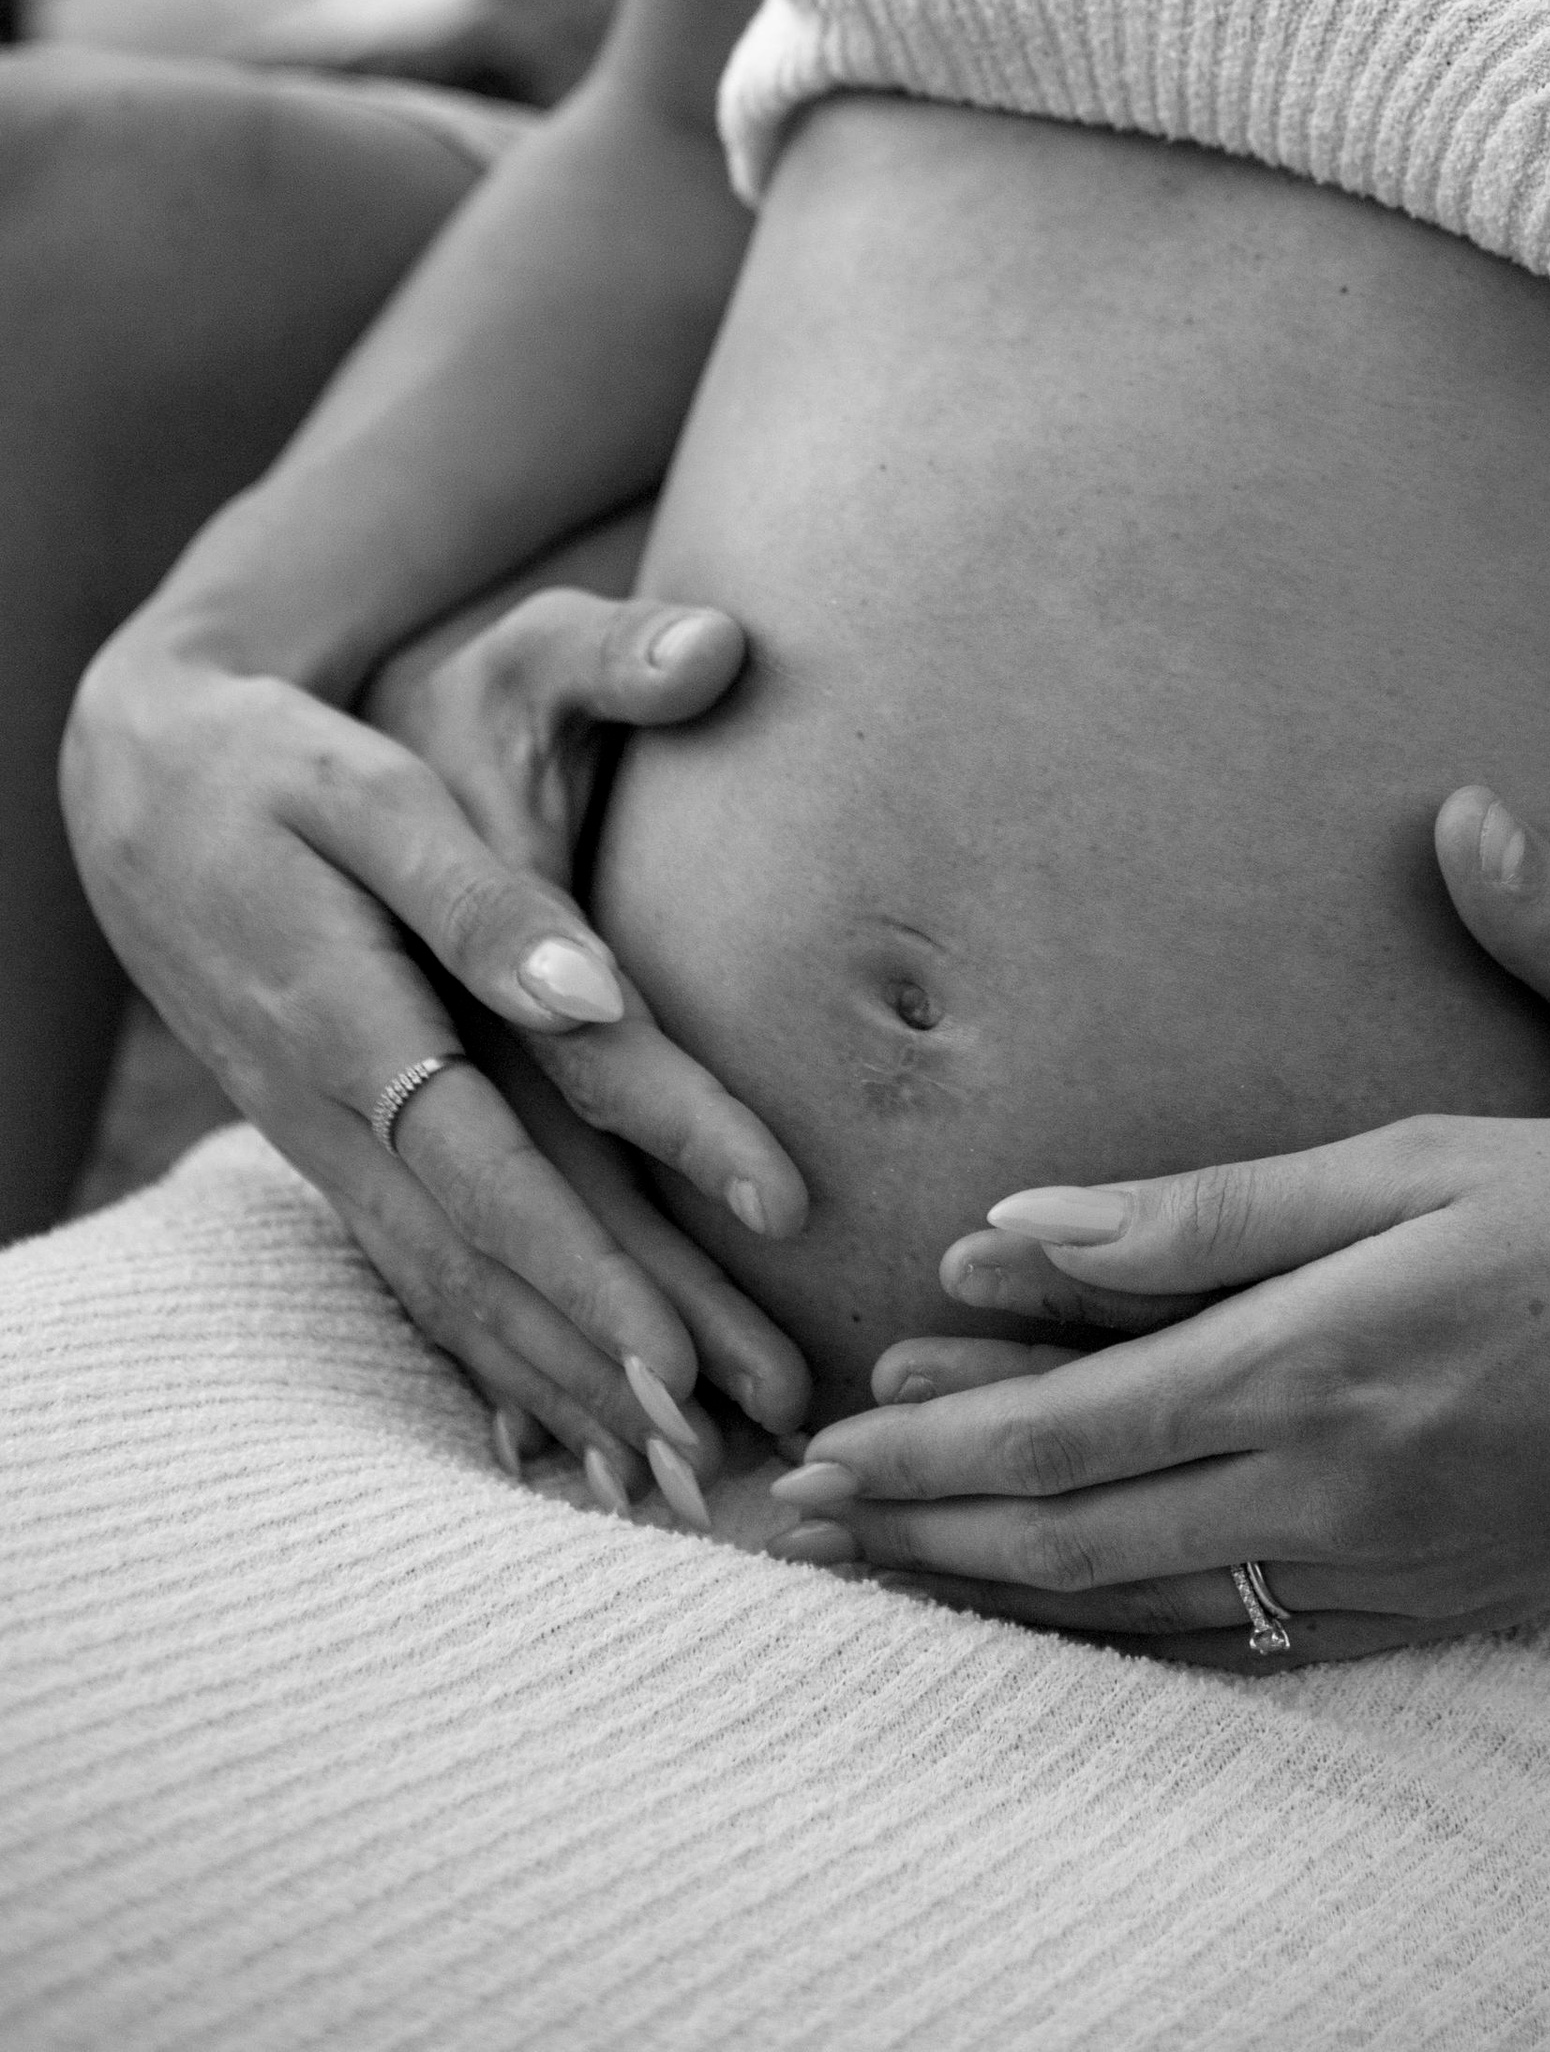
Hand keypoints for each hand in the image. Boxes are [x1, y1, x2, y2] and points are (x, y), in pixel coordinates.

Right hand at [64, 590, 812, 1490]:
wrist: (139, 785)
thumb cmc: (278, 771)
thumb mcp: (374, 796)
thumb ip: (486, 899)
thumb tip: (598, 996)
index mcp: (348, 1024)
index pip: (482, 1180)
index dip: (578, 1276)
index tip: (670, 1364)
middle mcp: (329, 1114)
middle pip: (473, 1271)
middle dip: (594, 1375)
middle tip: (712, 1463)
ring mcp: (320, 1145)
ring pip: (444, 1293)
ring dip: (552, 1389)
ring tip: (667, 1475)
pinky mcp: (330, 1146)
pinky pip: (417, 1272)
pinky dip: (491, 1354)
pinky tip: (555, 1424)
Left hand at [766, 789, 1549, 1662]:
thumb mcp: (1428, 1156)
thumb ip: (1221, 1203)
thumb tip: (1031, 1220)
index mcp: (1327, 1356)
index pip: (1073, 1427)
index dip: (930, 1443)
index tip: (821, 1443)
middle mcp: (1344, 1486)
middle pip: (1081, 1537)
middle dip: (927, 1530)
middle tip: (803, 1521)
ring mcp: (1398, 1563)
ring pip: (1150, 1603)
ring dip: (1006, 1586)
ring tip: (897, 1562)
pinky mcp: (1449, 1594)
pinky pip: (1251, 1636)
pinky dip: (1132, 1623)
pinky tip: (1083, 1604)